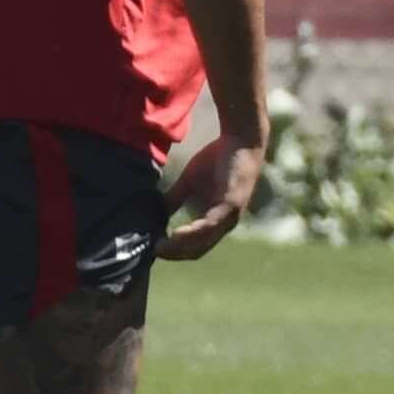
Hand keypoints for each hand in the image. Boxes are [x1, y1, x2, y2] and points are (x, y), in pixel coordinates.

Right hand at [159, 133, 259, 260]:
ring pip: (203, 241)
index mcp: (217, 220)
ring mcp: (231, 215)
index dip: (175, 251)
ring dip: (180, 246)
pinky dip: (193, 233)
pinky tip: (176, 234)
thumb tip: (153, 213)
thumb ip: (175, 198)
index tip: (154, 250)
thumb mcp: (189, 182)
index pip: (196, 246)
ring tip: (160, 246)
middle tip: (153, 252)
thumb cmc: (217, 159)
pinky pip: (210, 225)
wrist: (239, 139)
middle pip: (198, 249)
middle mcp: (226, 222)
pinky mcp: (232, 204)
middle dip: (175, 253)